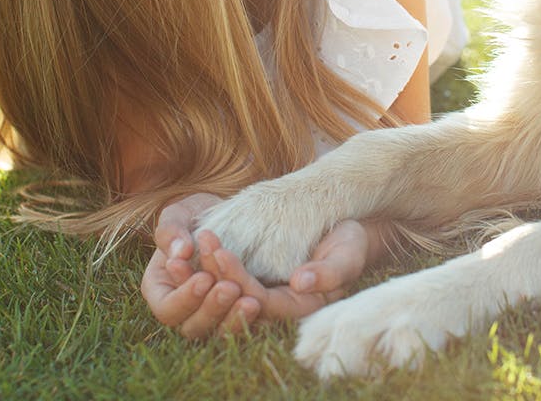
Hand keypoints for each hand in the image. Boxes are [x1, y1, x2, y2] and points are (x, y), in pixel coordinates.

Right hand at [140, 193, 261, 337]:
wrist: (226, 217)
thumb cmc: (195, 215)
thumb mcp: (180, 214)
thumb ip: (171, 231)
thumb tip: (179, 252)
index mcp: (161, 290)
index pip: (167, 309)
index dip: (184, 298)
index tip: (203, 277)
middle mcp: (184, 310)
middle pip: (193, 327)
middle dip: (212, 309)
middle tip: (230, 288)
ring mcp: (210, 316)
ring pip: (219, 333)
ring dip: (234, 319)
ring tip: (252, 301)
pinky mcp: (234, 314)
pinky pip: (242, 326)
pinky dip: (252, 319)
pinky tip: (261, 303)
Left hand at [191, 219, 370, 324]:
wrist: (345, 230)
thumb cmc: (350, 243)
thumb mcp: (347, 256)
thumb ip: (329, 273)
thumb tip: (300, 282)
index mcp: (298, 309)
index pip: (261, 303)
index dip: (239, 280)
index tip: (221, 253)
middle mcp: (274, 308)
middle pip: (235, 300)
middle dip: (213, 275)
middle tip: (201, 244)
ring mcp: (260, 294)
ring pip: (224, 294)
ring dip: (203, 271)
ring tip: (190, 243)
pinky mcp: (252, 279)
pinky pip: (222, 280)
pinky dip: (205, 265)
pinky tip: (193, 243)